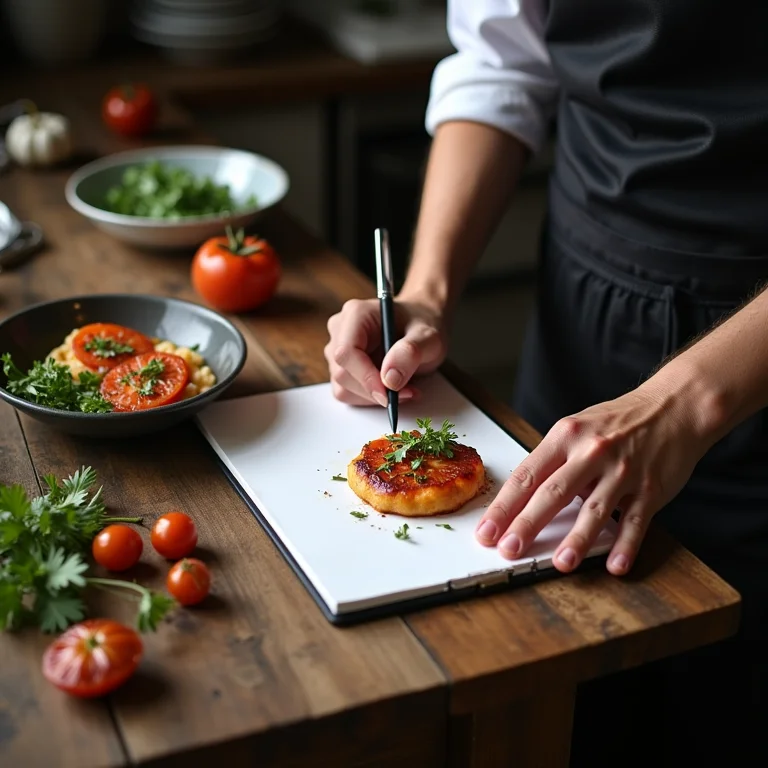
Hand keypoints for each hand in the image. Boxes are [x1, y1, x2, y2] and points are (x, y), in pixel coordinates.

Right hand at [324, 295, 447, 406]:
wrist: (416, 328)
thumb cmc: (420, 326)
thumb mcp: (427, 336)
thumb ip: (410, 353)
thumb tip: (390, 379)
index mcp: (357, 314)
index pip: (346, 351)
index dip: (365, 377)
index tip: (388, 393)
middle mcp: (340, 329)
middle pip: (342, 373)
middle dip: (375, 390)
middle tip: (408, 392)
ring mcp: (336, 350)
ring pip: (343, 388)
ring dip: (374, 397)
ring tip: (405, 388)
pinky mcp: (340, 368)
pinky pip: (347, 394)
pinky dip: (370, 398)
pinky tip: (391, 388)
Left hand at [475, 383, 709, 575]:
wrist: (675, 407)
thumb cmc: (619, 421)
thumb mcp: (578, 427)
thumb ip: (555, 460)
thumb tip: (526, 498)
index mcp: (565, 436)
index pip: (526, 475)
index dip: (504, 506)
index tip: (487, 531)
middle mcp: (591, 452)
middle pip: (552, 493)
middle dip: (527, 525)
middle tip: (508, 550)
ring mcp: (622, 471)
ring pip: (594, 510)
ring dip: (576, 540)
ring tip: (560, 564)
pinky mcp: (651, 488)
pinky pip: (635, 521)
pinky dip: (625, 545)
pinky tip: (615, 565)